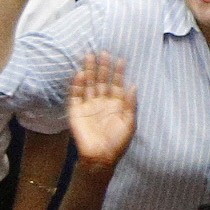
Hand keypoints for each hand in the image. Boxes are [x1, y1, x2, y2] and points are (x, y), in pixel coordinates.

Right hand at [64, 49, 135, 166]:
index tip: (120, 59)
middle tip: (104, 52)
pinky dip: (77, 85)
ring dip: (89, 71)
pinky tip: (80, 74)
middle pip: (101, 80)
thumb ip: (131, 104)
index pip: (117, 84)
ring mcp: (88, 105)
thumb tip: (134, 85)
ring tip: (90, 56)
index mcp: (116, 104)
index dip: (118, 72)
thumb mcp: (129, 123)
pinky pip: (76, 95)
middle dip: (102, 67)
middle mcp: (101, 102)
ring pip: (88, 84)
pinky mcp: (76, 111)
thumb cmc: (117, 142)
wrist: (100, 157)